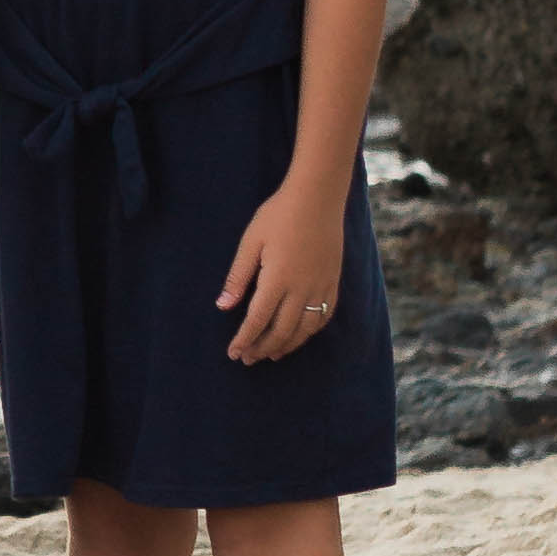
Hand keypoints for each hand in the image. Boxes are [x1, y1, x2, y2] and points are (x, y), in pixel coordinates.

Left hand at [221, 188, 351, 361]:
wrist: (318, 197)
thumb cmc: (278, 215)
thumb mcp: (251, 242)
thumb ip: (238, 277)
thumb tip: (223, 307)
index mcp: (277, 280)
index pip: (257, 320)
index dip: (244, 340)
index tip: (233, 353)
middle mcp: (301, 289)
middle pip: (281, 331)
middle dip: (262, 348)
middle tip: (248, 358)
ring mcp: (321, 287)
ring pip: (304, 329)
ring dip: (287, 345)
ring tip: (271, 354)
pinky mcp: (333, 282)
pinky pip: (323, 316)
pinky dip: (309, 332)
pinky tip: (300, 335)